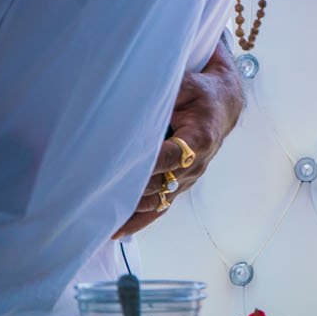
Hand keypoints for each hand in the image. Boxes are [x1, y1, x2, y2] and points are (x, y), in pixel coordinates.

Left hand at [114, 41, 245, 238]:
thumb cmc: (202, 91)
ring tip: (97, 218)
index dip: (147, 165)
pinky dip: (139, 221)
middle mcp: (197, 164)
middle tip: (91, 194)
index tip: (119, 169)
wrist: (225, 104)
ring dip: (130, 210)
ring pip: (158, 201)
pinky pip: (161, 208)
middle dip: (128, 189)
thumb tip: (132, 105)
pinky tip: (117, 231)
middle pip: (160, 184)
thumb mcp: (186, 84)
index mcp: (200, 138)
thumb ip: (163, 95)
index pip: (170, 157)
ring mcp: (190, 178)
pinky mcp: (182, 184)